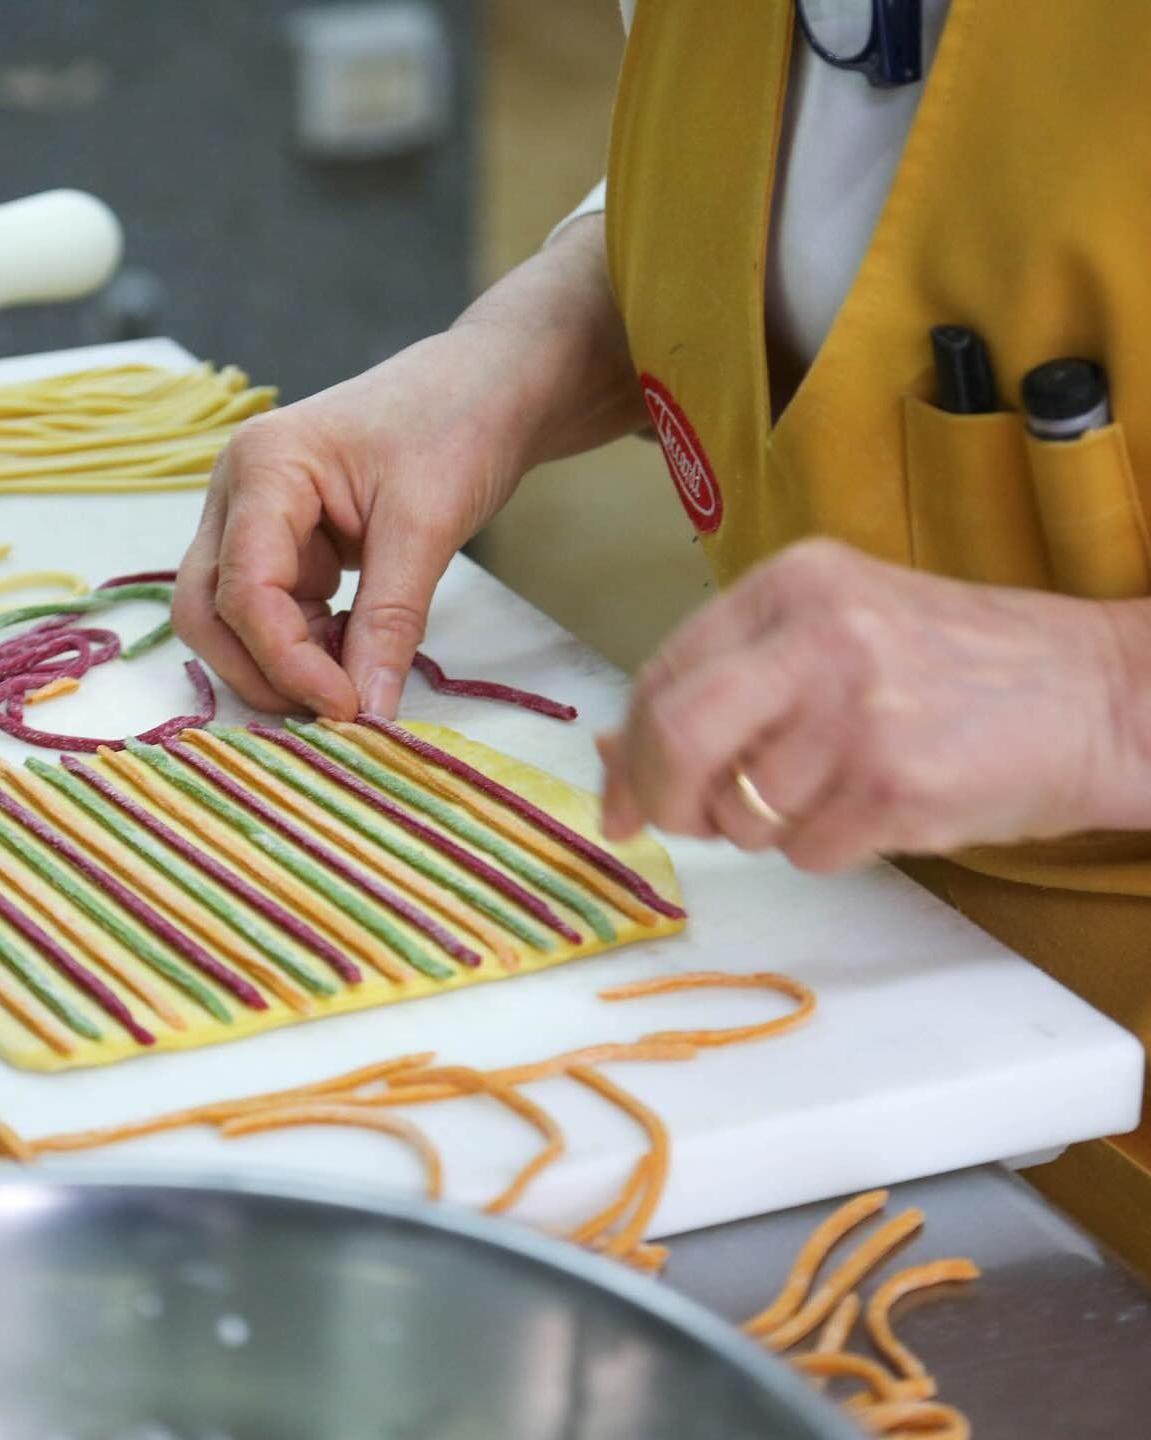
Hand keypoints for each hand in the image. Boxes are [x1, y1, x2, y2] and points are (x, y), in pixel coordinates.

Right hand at [172, 214, 645, 718]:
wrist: (486, 388)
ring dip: (279, 664)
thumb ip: (390, 623)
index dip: (287, 661)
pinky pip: (269, 613)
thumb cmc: (456, 427)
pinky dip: (303, 648)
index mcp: (263, 466)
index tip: (348, 708)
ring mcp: (253, 520)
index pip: (243, 589)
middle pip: (205, 610)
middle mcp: (238, 493)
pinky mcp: (282, 545)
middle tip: (334, 713)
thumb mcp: (427, 527)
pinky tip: (353, 655)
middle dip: (260, 671)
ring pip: (229, 619)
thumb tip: (369, 714)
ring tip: (353, 683)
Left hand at [598, 539, 1141, 870]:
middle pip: (678, 735)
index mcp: (790, 583)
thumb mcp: (834, 637)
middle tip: (681, 823)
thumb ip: (726, 683)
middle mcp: (817, 633)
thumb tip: (612, 751)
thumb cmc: (956, 668)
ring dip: (767, 828)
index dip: (630, 748)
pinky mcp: (895, 782)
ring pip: (743, 810)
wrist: (1100, 694)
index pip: (663, 674)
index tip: (620, 796)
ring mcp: (858, 708)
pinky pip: (806, 850)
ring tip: (834, 791)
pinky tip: (877, 808)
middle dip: (662, 797)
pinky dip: (826, 848)